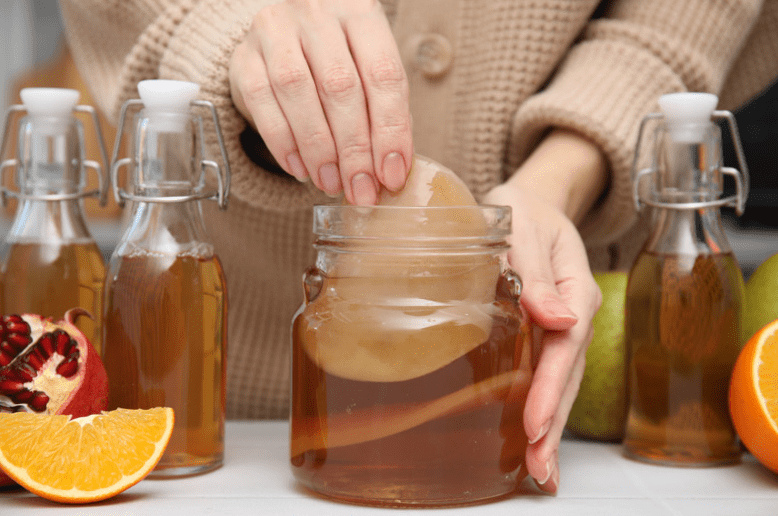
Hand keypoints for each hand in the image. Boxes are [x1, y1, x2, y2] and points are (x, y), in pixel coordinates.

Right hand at [229, 0, 412, 204]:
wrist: (281, 45)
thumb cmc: (338, 64)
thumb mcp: (368, 77)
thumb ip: (384, 116)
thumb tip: (392, 172)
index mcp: (361, 13)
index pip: (383, 74)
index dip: (391, 130)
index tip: (392, 175)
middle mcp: (318, 13)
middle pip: (340, 86)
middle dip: (354, 148)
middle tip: (361, 190)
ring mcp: (276, 30)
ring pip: (298, 92)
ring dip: (318, 149)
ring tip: (331, 183)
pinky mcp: (244, 56)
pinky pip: (262, 102)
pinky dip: (283, 143)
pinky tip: (300, 169)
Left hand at [483, 184, 600, 493]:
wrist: (532, 201)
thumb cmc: (523, 209)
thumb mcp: (523, 225)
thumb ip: (533, 269)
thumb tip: (554, 317)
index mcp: (572, 288)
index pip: (565, 344)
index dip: (549, 386)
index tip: (533, 422)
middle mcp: (574, 313)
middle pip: (569, 375)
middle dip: (554, 424)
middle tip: (539, 469)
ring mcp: (565, 326)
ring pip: (562, 382)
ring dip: (552, 428)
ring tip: (541, 471)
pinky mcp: (548, 333)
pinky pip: (550, 375)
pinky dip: (545, 409)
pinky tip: (536, 441)